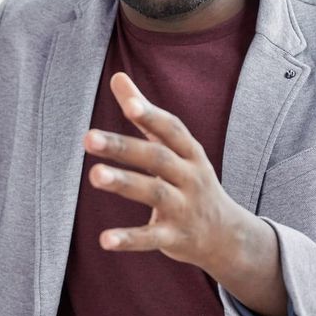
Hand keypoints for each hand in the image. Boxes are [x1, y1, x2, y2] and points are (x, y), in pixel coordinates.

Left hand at [85, 72, 286, 315]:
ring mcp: (184, 209)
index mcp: (189, 152)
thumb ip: (144, 114)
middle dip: (124, 148)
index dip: (151, 115)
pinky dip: (129, 239)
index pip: (171, 129)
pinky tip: (105, 239)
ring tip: (94, 175)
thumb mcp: (176, 148)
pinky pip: (151, 238)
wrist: (226, 235)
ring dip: (125, 183)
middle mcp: (190, 177)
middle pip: (157, 158)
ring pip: (154, 194)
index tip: (128, 103)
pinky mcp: (175, 238)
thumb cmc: (190, 181)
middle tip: (88, 138)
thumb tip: (117, 76)